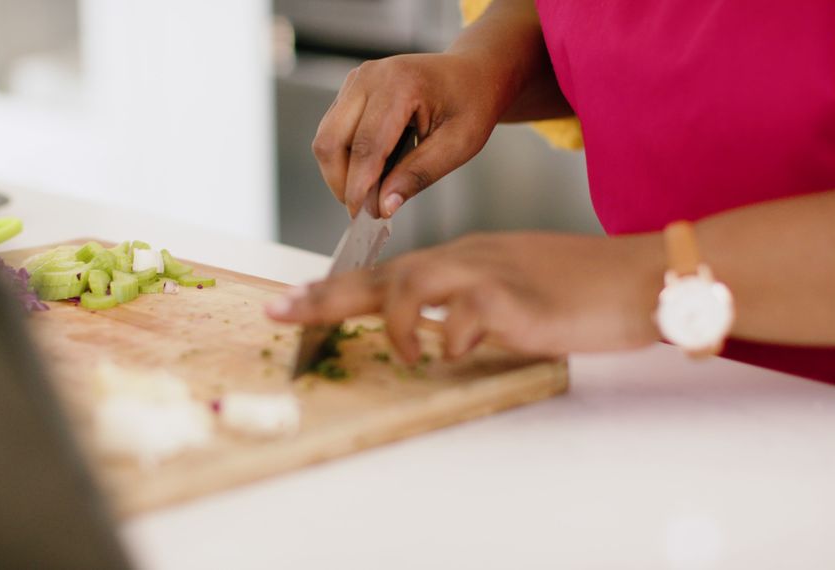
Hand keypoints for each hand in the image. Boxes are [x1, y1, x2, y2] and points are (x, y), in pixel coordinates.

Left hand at [267, 232, 664, 361]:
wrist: (639, 275)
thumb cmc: (576, 288)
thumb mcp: (508, 289)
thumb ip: (464, 302)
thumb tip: (430, 329)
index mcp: (459, 259)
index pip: (382, 272)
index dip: (331, 289)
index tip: (289, 302)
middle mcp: (463, 259)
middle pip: (378, 275)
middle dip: (324, 297)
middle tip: (280, 312)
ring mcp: (487, 274)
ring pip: (410, 284)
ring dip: (395, 325)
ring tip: (407, 355)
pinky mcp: (515, 298)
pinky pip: (464, 316)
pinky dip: (450, 340)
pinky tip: (455, 354)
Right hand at [312, 53, 503, 218]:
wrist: (472, 73)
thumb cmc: (471, 102)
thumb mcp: (458, 145)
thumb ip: (419, 175)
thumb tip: (383, 206)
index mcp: (400, 84)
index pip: (366, 146)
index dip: (359, 187)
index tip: (362, 215)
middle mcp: (370, 77)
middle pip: (330, 141)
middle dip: (341, 182)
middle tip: (364, 208)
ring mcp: (356, 81)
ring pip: (325, 138)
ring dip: (340, 172)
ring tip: (370, 191)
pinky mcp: (350, 91)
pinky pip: (332, 131)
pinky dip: (344, 158)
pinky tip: (369, 171)